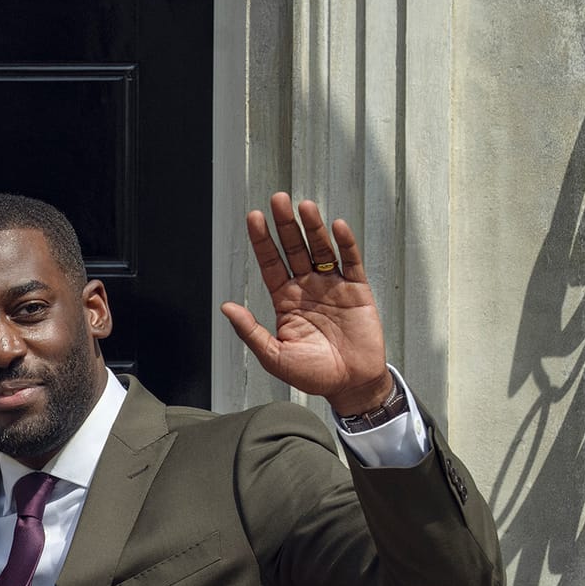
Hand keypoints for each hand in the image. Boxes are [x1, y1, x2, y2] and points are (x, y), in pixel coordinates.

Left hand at [220, 192, 394, 416]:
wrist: (350, 385)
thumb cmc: (312, 374)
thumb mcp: (274, 356)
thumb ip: (251, 331)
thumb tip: (226, 307)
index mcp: (285, 300)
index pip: (271, 263)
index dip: (263, 241)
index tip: (254, 218)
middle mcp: (307, 287)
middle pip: (295, 248)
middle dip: (285, 225)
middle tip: (277, 200)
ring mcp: (333, 285)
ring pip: (321, 249)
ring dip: (313, 228)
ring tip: (304, 207)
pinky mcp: (358, 290)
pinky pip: (351, 261)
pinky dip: (345, 243)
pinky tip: (336, 226)